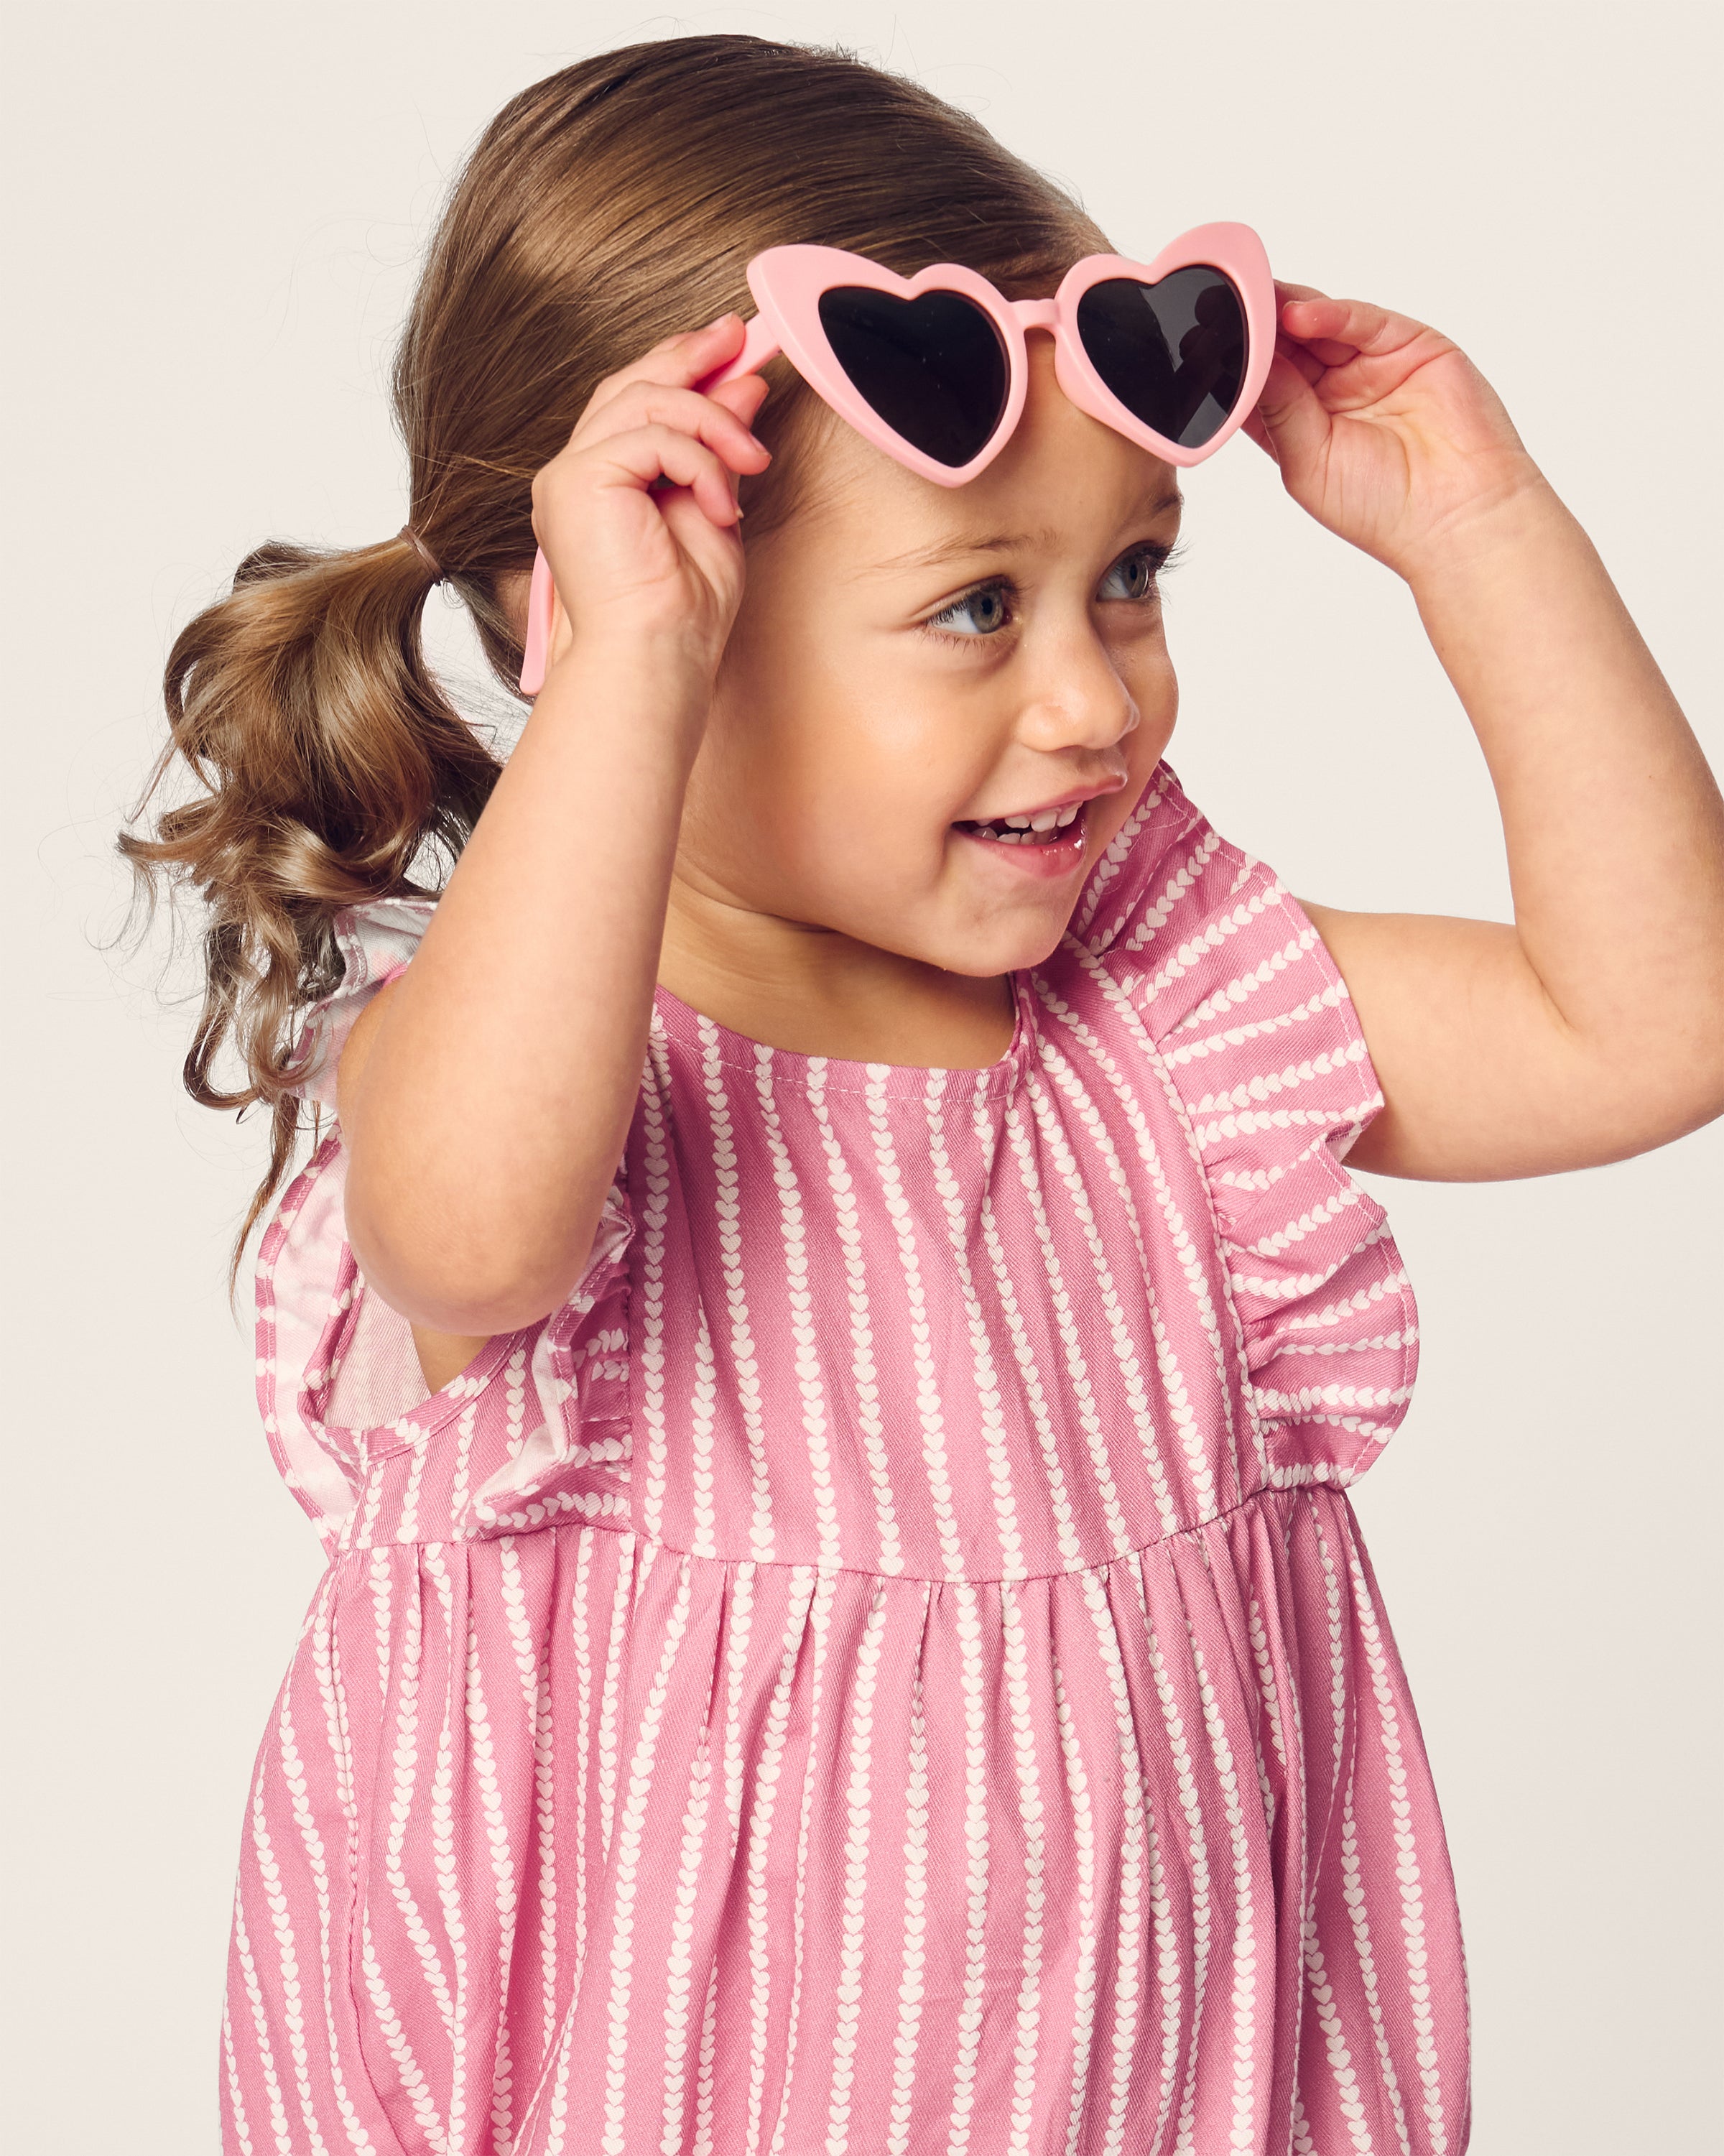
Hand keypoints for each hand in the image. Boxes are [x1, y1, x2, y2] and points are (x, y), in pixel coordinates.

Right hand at [530, 315, 771, 682]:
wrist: (656, 658)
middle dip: (689, 356)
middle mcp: (573, 475)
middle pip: (629, 385)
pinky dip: (698, 460)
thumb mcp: (715, 512)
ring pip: (644, 400)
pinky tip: (720, 502)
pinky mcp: (577, 481)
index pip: (634, 402)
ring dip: (712, 421)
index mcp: (600, 486)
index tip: (730, 344)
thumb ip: (720, 452)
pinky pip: (650, 435)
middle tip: (740, 337)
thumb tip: (744, 387)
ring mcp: (568, 476)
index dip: (680, 365)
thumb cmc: (681, 613)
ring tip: (752, 460)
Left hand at [1242, 283, 1545, 582]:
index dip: (1233, 360)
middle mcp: (1334, 388)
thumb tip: (1246, 365)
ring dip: (1282, 312)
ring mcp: (1371, 363)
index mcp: (1303, 422)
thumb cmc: (1383, 509)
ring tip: (1250, 302)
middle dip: (1253, 326)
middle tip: (1217, 305)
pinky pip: (1362, 320)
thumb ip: (1278, 409)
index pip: (1260, 379)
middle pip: (1285, 343)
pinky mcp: (1408, 344)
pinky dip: (1329, 314)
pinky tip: (1298, 315)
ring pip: (1318, 323)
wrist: (1456, 516)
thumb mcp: (1307, 461)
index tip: (1197, 341)